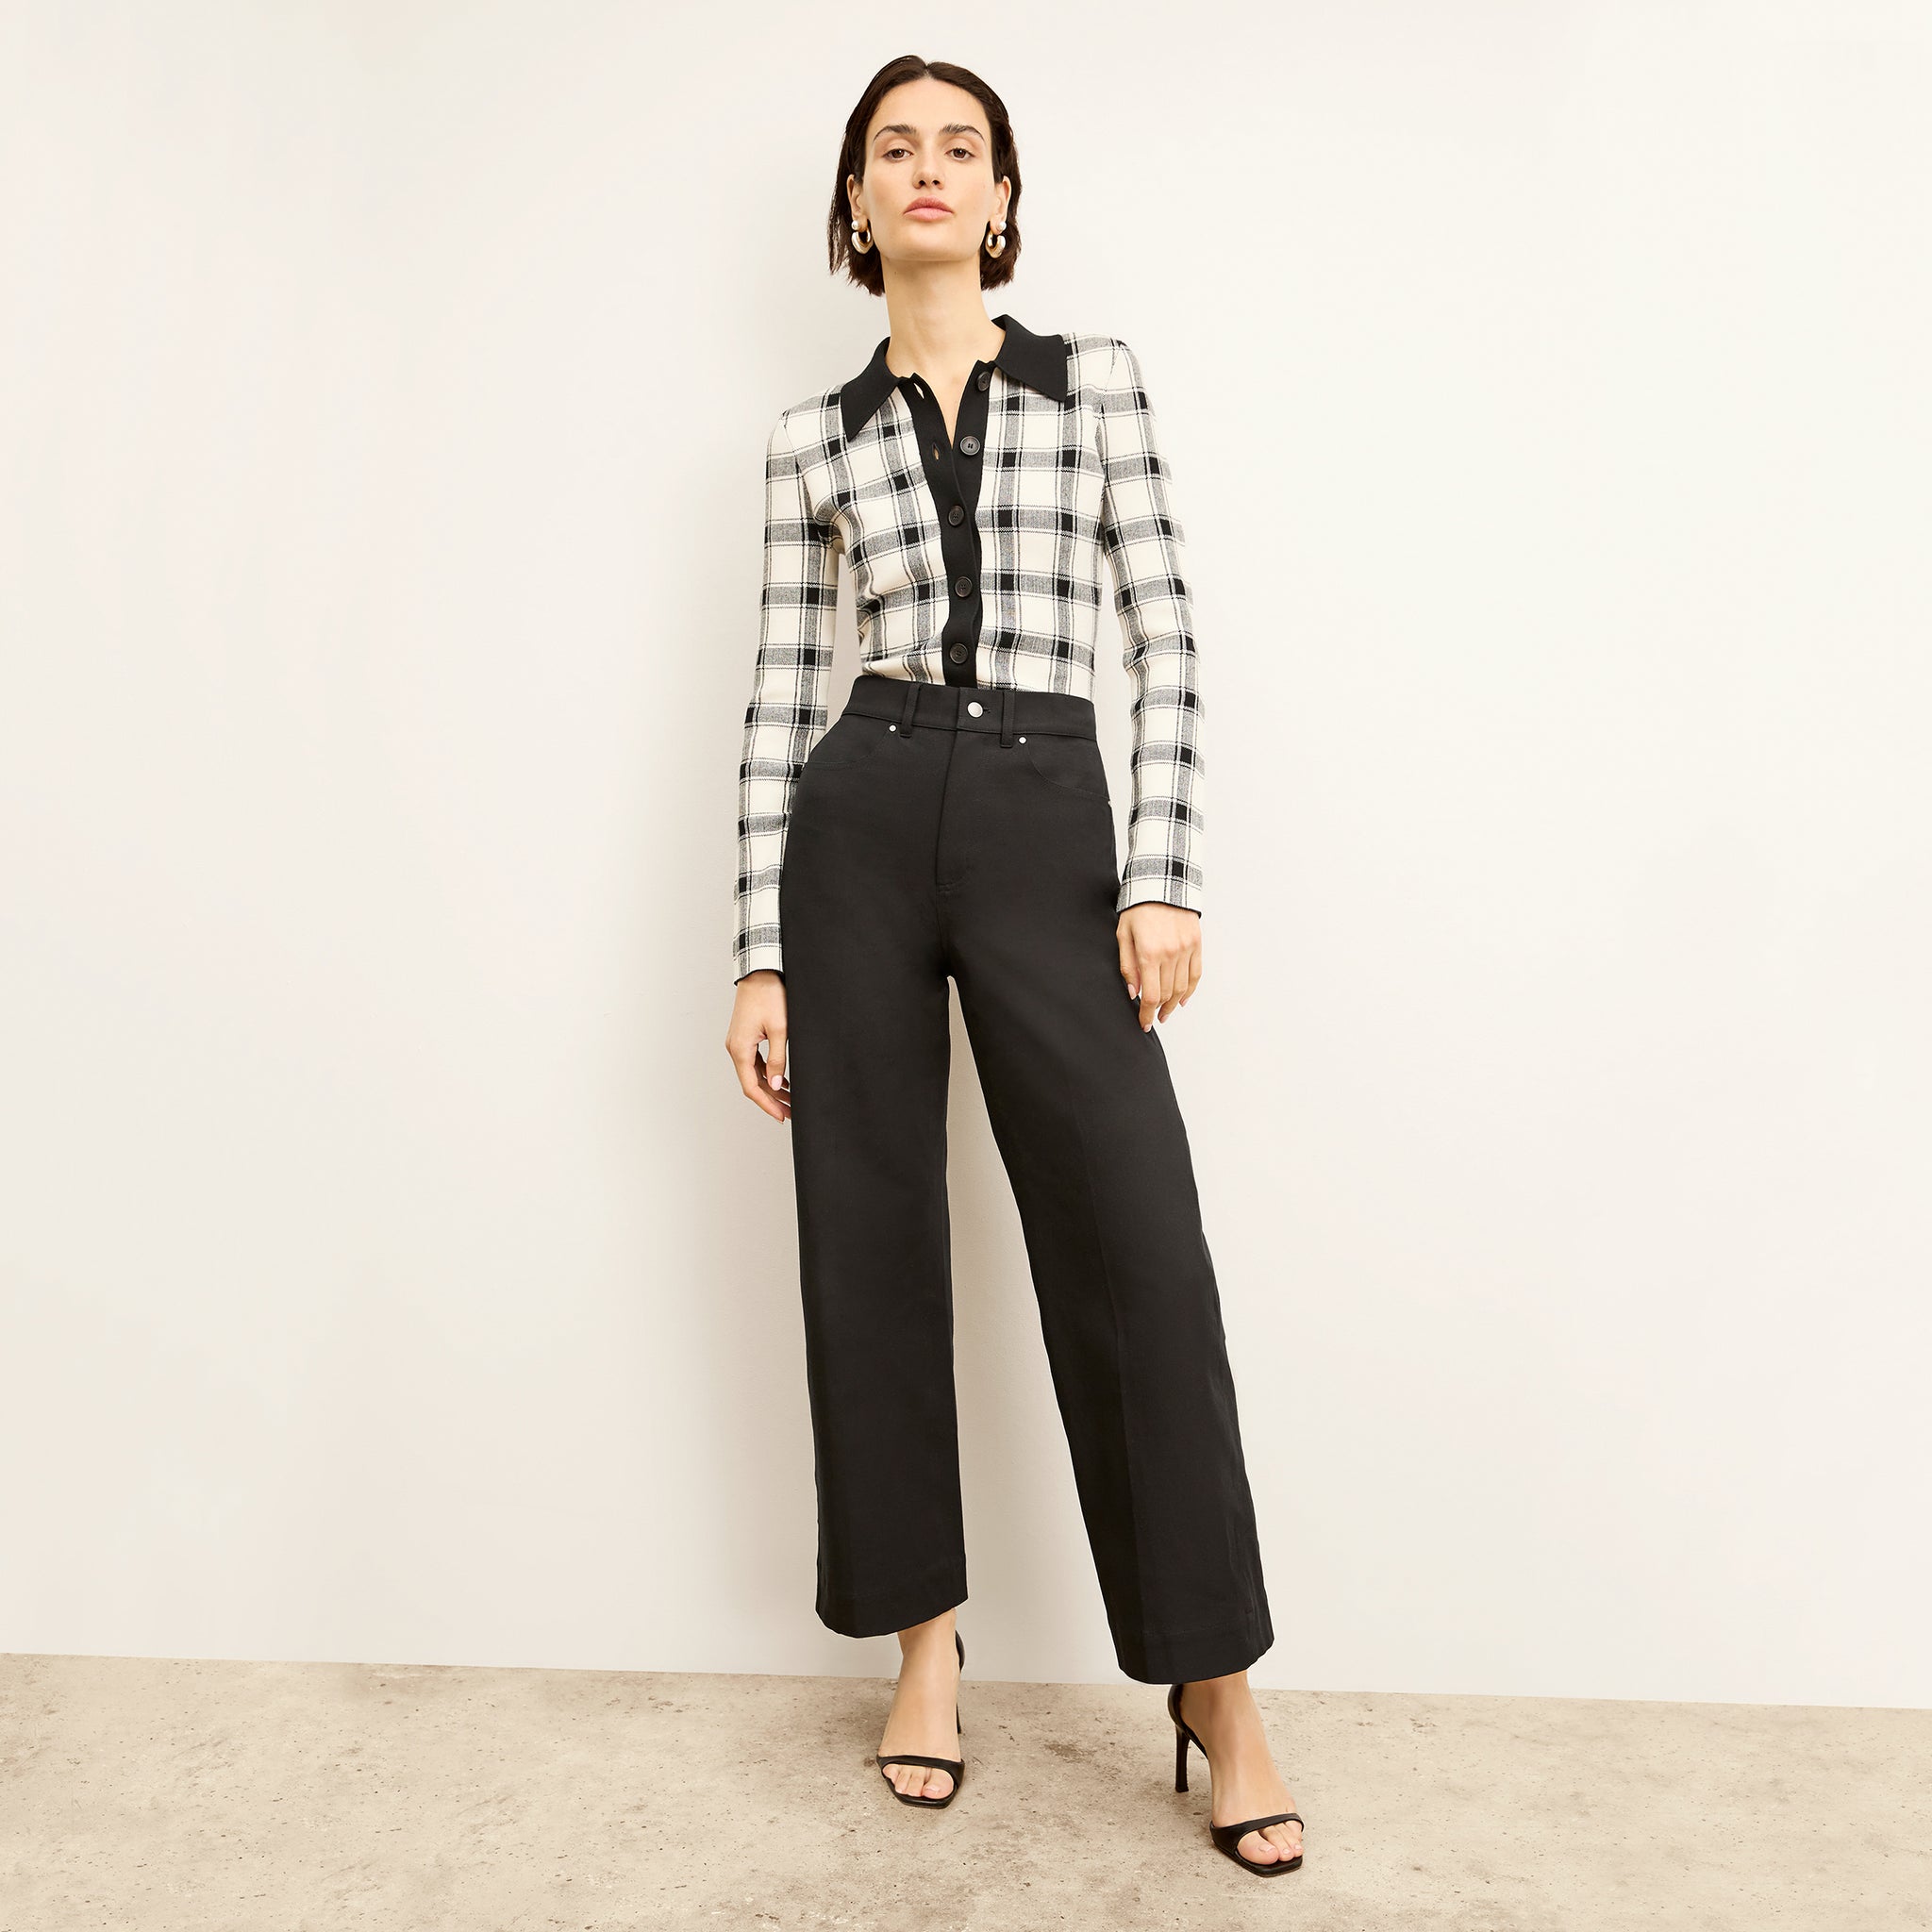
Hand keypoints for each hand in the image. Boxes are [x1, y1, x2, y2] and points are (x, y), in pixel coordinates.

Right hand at [726, 969, 790, 1120]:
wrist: (760, 971)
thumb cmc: (769, 995)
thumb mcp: (780, 1030)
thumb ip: (778, 1059)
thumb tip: (775, 1084)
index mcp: (741, 1049)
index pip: (752, 1087)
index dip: (767, 1104)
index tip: (782, 1116)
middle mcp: (735, 1048)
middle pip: (752, 1083)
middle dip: (772, 1099)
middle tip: (790, 1112)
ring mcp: (739, 1042)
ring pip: (754, 1073)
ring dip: (771, 1087)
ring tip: (790, 1099)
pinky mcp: (745, 1036)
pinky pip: (754, 1062)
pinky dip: (767, 1073)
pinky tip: (781, 1079)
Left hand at [1116, 903, 1201, 1031]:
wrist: (1162, 883)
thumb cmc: (1137, 908)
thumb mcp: (1123, 935)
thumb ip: (1127, 966)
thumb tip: (1133, 992)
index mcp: (1149, 953)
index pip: (1151, 995)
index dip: (1147, 1014)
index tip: (1144, 1024)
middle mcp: (1170, 953)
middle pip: (1167, 994)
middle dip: (1158, 1010)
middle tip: (1153, 1019)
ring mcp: (1186, 949)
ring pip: (1182, 987)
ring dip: (1173, 1004)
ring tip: (1165, 1012)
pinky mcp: (1196, 943)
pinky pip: (1195, 973)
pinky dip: (1190, 990)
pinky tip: (1182, 999)